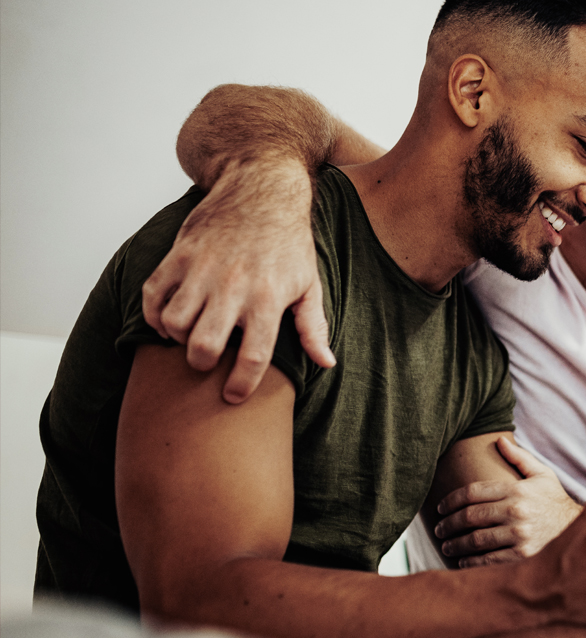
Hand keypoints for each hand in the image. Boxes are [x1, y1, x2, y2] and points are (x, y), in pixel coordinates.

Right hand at [142, 156, 335, 403]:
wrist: (261, 188)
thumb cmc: (289, 242)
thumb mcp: (309, 283)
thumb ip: (314, 327)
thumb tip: (326, 364)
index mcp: (269, 298)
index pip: (253, 356)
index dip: (241, 385)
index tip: (233, 396)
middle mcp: (233, 286)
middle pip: (203, 346)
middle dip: (201, 363)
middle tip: (208, 360)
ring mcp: (202, 270)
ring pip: (173, 323)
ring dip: (176, 337)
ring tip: (190, 335)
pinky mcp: (179, 255)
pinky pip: (153, 296)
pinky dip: (153, 315)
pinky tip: (168, 318)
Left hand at [434, 437, 582, 565]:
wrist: (577, 529)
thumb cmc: (554, 501)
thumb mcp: (542, 474)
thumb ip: (519, 458)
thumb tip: (499, 440)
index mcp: (517, 489)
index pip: (472, 492)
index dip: (451, 500)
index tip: (440, 508)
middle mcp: (516, 511)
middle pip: (470, 516)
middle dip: (448, 524)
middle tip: (439, 529)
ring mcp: (519, 535)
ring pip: (475, 540)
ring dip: (455, 544)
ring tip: (446, 546)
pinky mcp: (522, 555)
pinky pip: (488, 560)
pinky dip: (471, 561)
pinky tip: (462, 560)